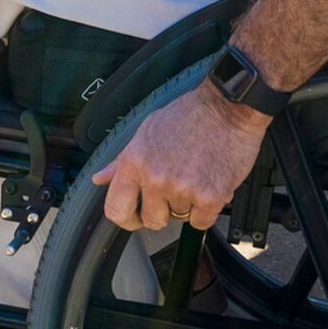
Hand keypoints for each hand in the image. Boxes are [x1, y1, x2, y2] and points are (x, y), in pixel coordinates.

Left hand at [90, 83, 270, 232]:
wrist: (228, 107)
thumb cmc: (189, 115)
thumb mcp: (146, 132)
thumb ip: (121, 161)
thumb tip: (100, 179)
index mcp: (134, 161)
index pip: (116, 209)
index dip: (127, 218)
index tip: (137, 216)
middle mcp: (155, 177)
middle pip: (151, 221)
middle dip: (164, 210)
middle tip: (176, 188)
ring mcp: (182, 188)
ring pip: (180, 218)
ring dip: (189, 204)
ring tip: (196, 176)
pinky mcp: (210, 196)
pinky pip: (201, 222)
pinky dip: (207, 210)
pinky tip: (210, 185)